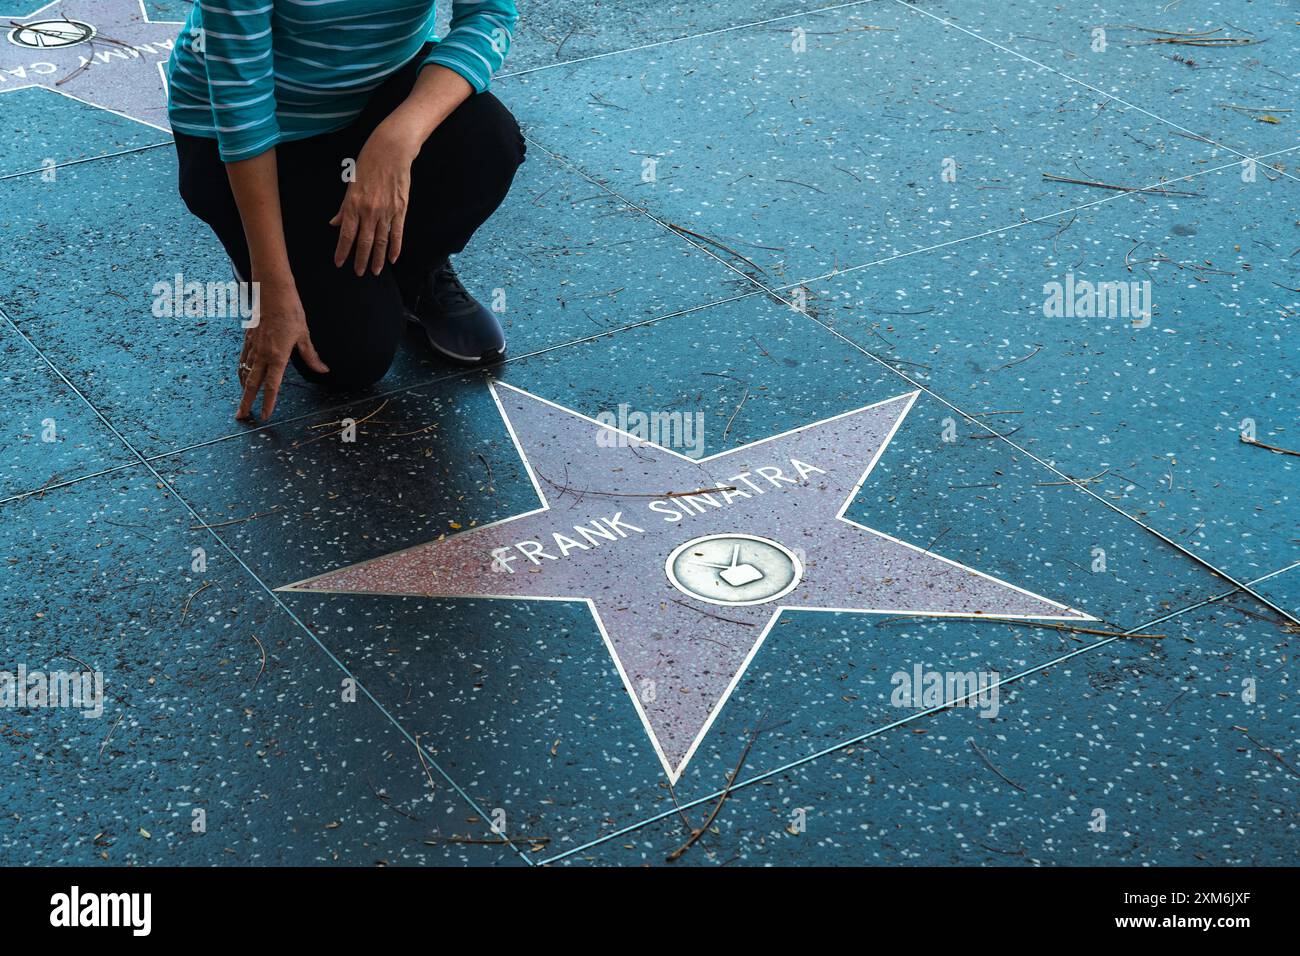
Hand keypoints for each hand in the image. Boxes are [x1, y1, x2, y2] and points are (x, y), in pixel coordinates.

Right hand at [236, 277, 327, 420]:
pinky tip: (242, 377)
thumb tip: (324, 371)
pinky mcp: (248, 339)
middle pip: (252, 384)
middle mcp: (262, 354)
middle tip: (240, 417)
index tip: (265, 416)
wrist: (272, 291)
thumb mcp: (304, 335)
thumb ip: (311, 356)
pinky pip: (243, 359)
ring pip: (246, 373)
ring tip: (241, 403)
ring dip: (243, 389)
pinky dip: (242, 371)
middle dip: (246, 402)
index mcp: (278, 356)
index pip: (272, 386)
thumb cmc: (291, 311)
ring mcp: (253, 346)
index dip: (268, 402)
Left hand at [329, 121, 416, 275]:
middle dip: (360, 259)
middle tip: (359, 273)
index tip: (339, 263)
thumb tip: (335, 223)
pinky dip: (395, 248)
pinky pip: (397, 234)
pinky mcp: (400, 210)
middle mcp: (369, 211)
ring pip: (380, 241)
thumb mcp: (350, 184)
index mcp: (353, 204)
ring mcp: (386, 212)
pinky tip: (393, 259)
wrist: (390, 151)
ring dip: (377, 259)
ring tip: (375, 271)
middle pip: (364, 242)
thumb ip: (344, 207)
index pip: (346, 234)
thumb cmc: (368, 164)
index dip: (343, 251)